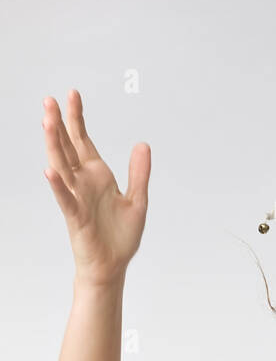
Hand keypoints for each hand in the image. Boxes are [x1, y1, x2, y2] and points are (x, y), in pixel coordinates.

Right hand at [42, 88, 150, 285]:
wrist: (112, 266)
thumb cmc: (120, 237)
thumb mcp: (138, 201)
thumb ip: (139, 173)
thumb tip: (143, 144)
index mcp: (97, 176)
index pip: (83, 141)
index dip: (77, 118)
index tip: (72, 94)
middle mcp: (83, 183)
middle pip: (67, 147)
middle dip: (59, 124)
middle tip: (49, 100)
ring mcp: (77, 198)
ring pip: (62, 167)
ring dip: (53, 145)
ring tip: (46, 122)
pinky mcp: (76, 217)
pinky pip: (65, 199)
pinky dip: (58, 185)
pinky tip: (50, 170)